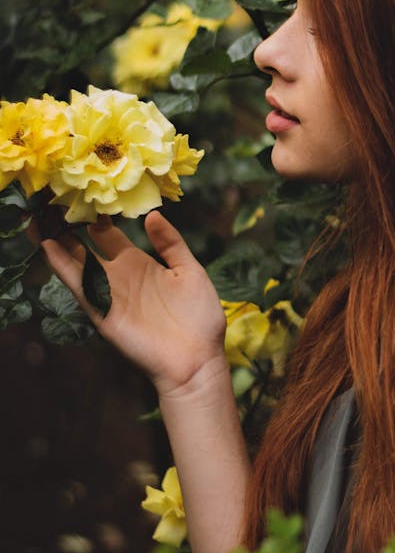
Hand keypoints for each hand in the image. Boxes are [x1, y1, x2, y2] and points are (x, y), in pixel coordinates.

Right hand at [40, 209, 226, 396]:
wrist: (198, 358)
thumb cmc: (199, 317)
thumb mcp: (189, 270)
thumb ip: (171, 243)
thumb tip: (153, 214)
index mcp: (139, 263)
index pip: (108, 236)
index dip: (96, 216)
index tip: (84, 193)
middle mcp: (119, 276)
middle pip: (85, 247)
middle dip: (68, 228)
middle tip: (51, 202)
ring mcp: (109, 293)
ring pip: (76, 263)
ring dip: (57, 244)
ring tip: (38, 220)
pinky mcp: (103, 312)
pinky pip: (81, 286)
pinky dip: (63, 267)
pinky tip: (49, 248)